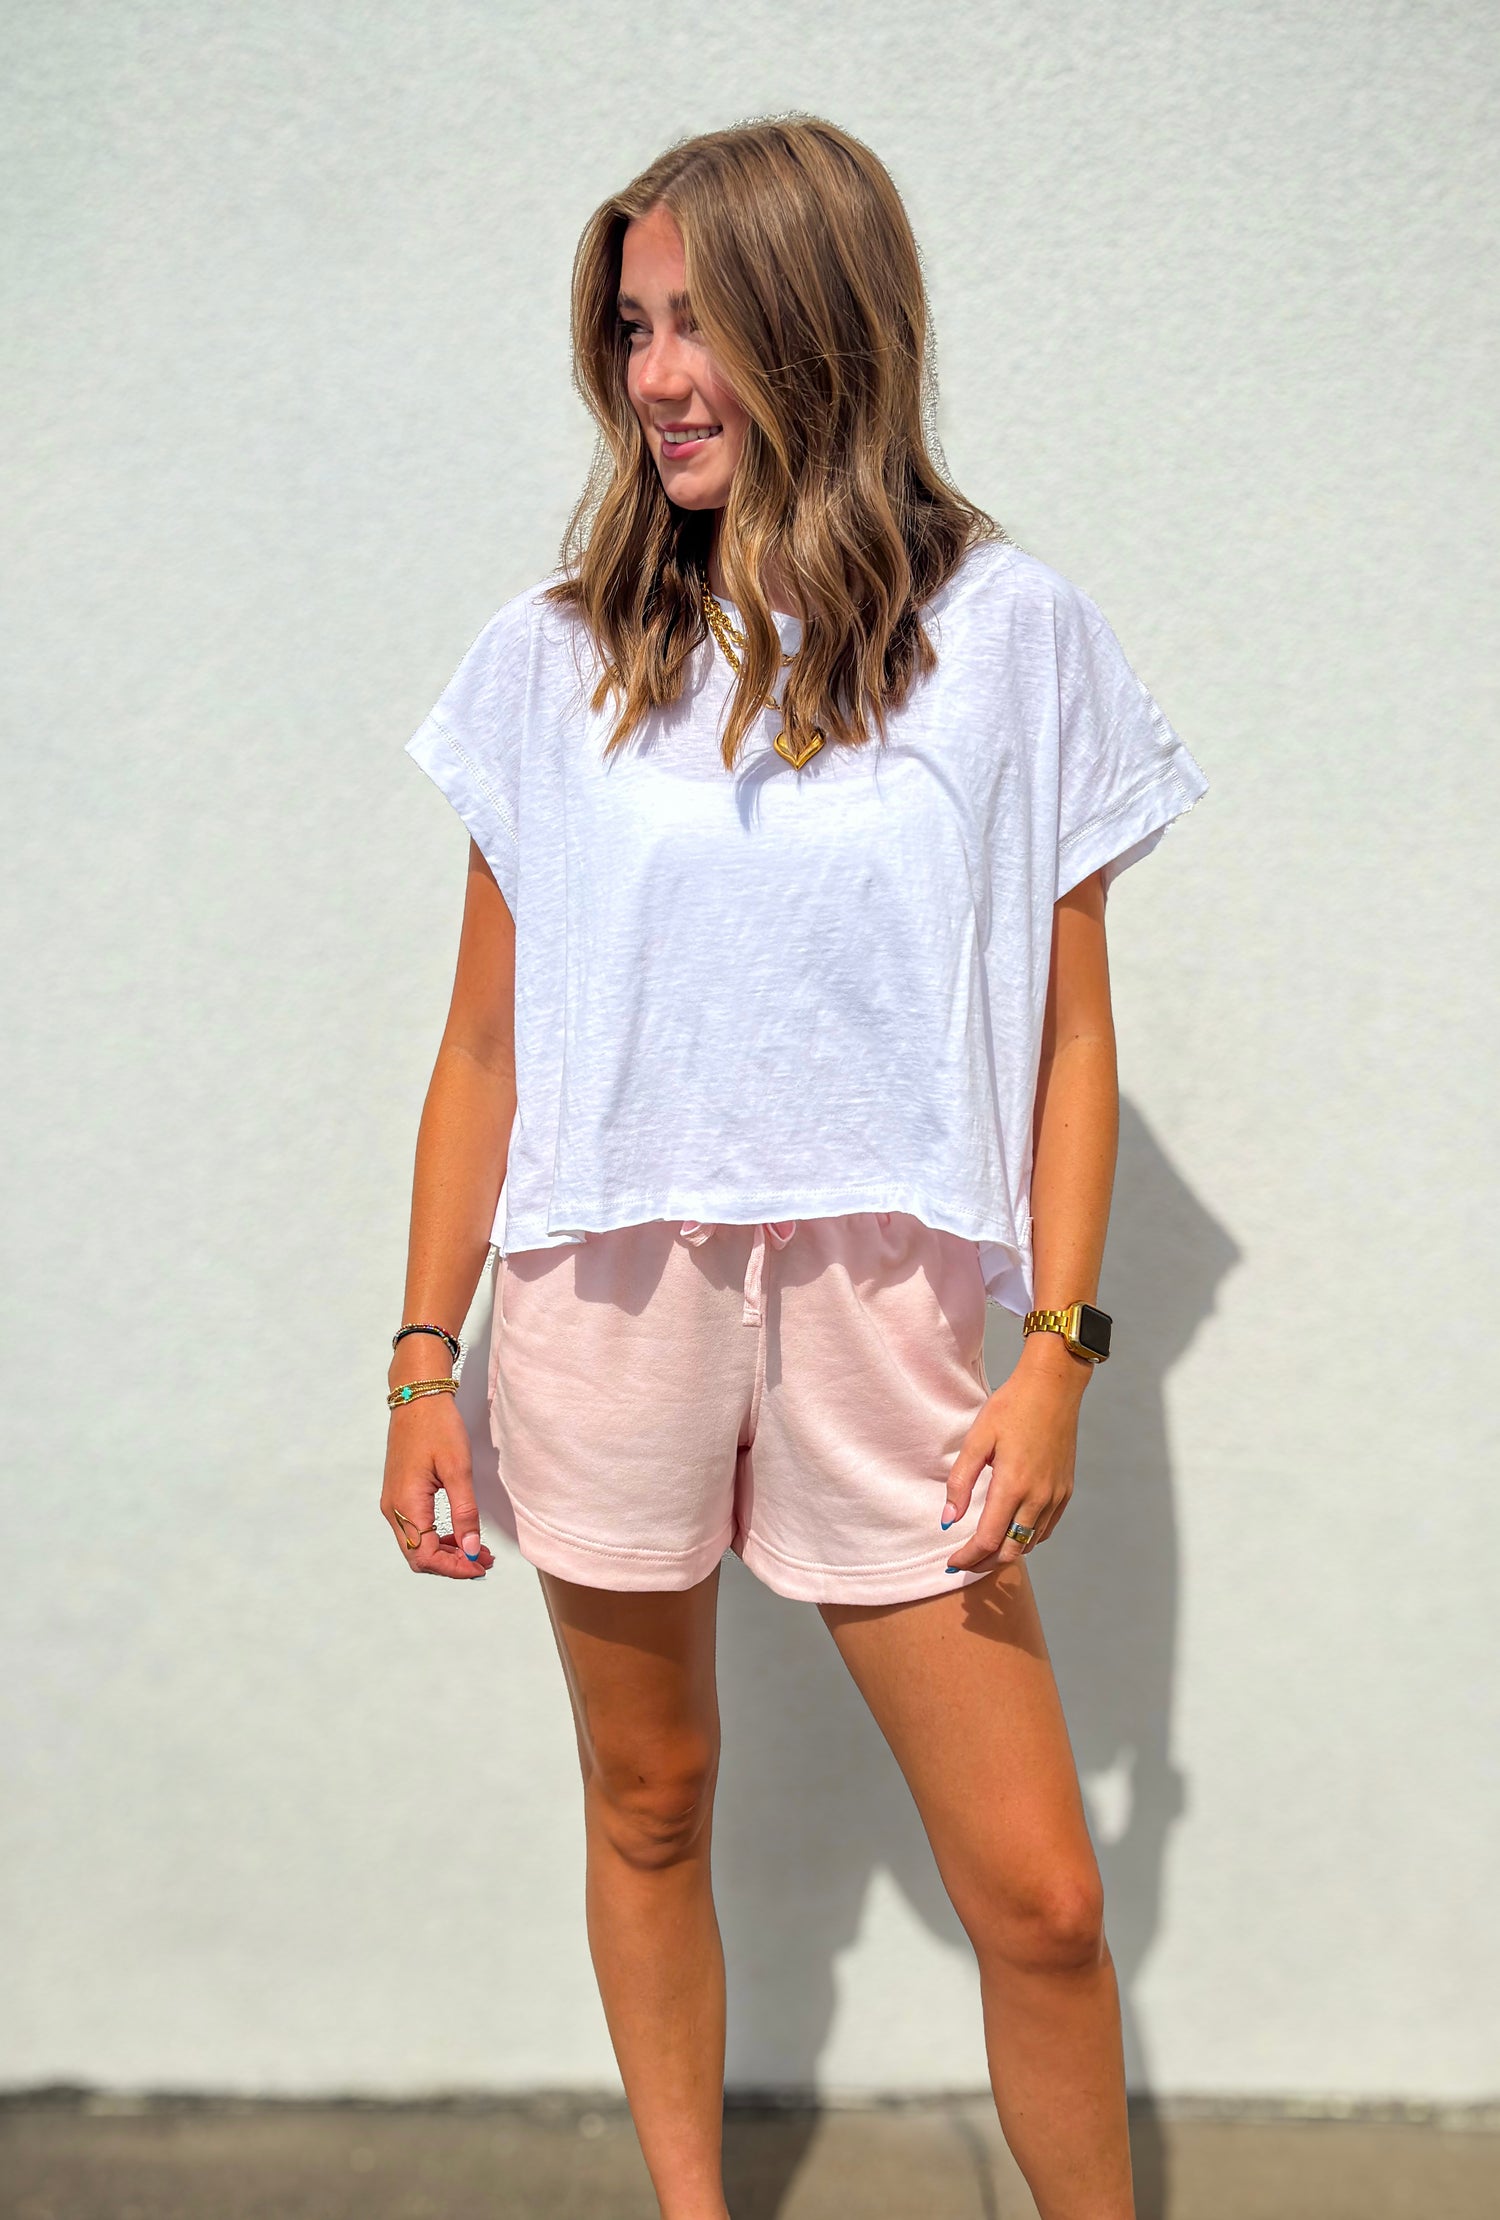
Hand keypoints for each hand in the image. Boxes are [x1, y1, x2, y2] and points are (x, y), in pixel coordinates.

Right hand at [380, 1394, 494, 1579]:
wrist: (417, 1398)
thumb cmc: (437, 1427)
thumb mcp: (458, 1469)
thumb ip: (465, 1512)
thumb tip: (470, 1549)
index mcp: (406, 1504)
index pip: (426, 1556)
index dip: (454, 1568)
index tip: (481, 1566)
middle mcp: (394, 1509)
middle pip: (419, 1556)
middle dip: (452, 1564)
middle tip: (485, 1560)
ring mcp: (394, 1502)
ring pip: (417, 1545)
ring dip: (446, 1552)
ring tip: (478, 1549)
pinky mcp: (399, 1495)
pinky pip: (416, 1528)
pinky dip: (438, 1537)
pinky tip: (460, 1533)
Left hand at [940, 1337, 1091, 1573]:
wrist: (1053, 1388)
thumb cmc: (1011, 1407)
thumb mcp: (977, 1440)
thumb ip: (960, 1483)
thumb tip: (947, 1521)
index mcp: (1013, 1485)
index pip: (988, 1540)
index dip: (968, 1558)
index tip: (951, 1563)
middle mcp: (1038, 1497)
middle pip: (1011, 1551)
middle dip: (985, 1563)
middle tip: (964, 1562)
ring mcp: (1055, 1495)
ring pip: (1030, 1543)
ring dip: (1006, 1553)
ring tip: (984, 1550)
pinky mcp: (1065, 1490)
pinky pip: (1046, 1529)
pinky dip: (1027, 1539)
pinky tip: (1012, 1532)